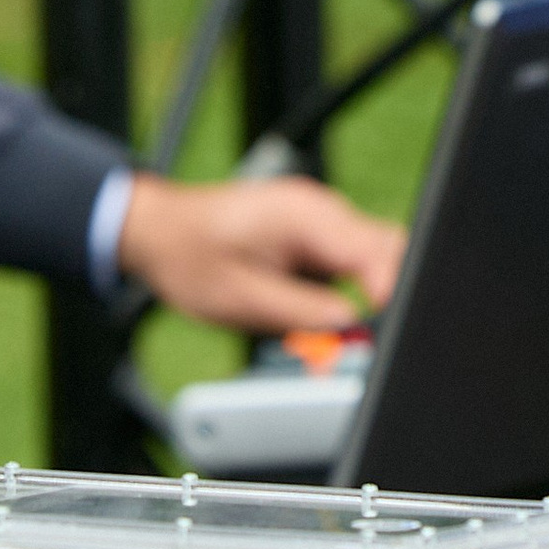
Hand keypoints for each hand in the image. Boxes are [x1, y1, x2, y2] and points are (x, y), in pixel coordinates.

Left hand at [113, 171, 407, 336]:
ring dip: (367, 294)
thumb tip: (351, 326)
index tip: (377, 331)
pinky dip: (349, 289)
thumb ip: (302, 313)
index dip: (389, 294)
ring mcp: (320, 218)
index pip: (378, 250)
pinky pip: (351, 260)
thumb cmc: (188, 258)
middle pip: (387, 249)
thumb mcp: (242, 301)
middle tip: (357, 339)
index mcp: (304, 216)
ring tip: (330, 327)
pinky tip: (320, 309)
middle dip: (386, 296)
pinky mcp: (315, 232)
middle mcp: (320, 209)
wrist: (159, 231)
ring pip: (374, 256)